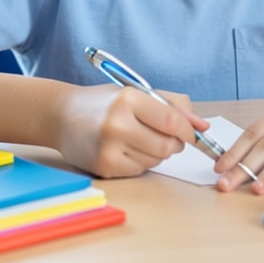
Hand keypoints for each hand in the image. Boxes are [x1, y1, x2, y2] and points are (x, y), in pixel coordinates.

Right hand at [56, 85, 209, 178]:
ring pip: (156, 159)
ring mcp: (109, 148)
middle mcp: (117, 124)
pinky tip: (126, 149)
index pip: (171, 120)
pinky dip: (140, 162)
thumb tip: (203, 126)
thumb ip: (173, 104)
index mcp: (127, 99)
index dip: (187, 130)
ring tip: (139, 138)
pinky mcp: (104, 167)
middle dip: (174, 143)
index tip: (191, 133)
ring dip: (156, 152)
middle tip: (165, 136)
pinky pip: (140, 170)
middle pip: (167, 145)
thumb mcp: (135, 92)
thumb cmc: (103, 103)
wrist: (61, 116)